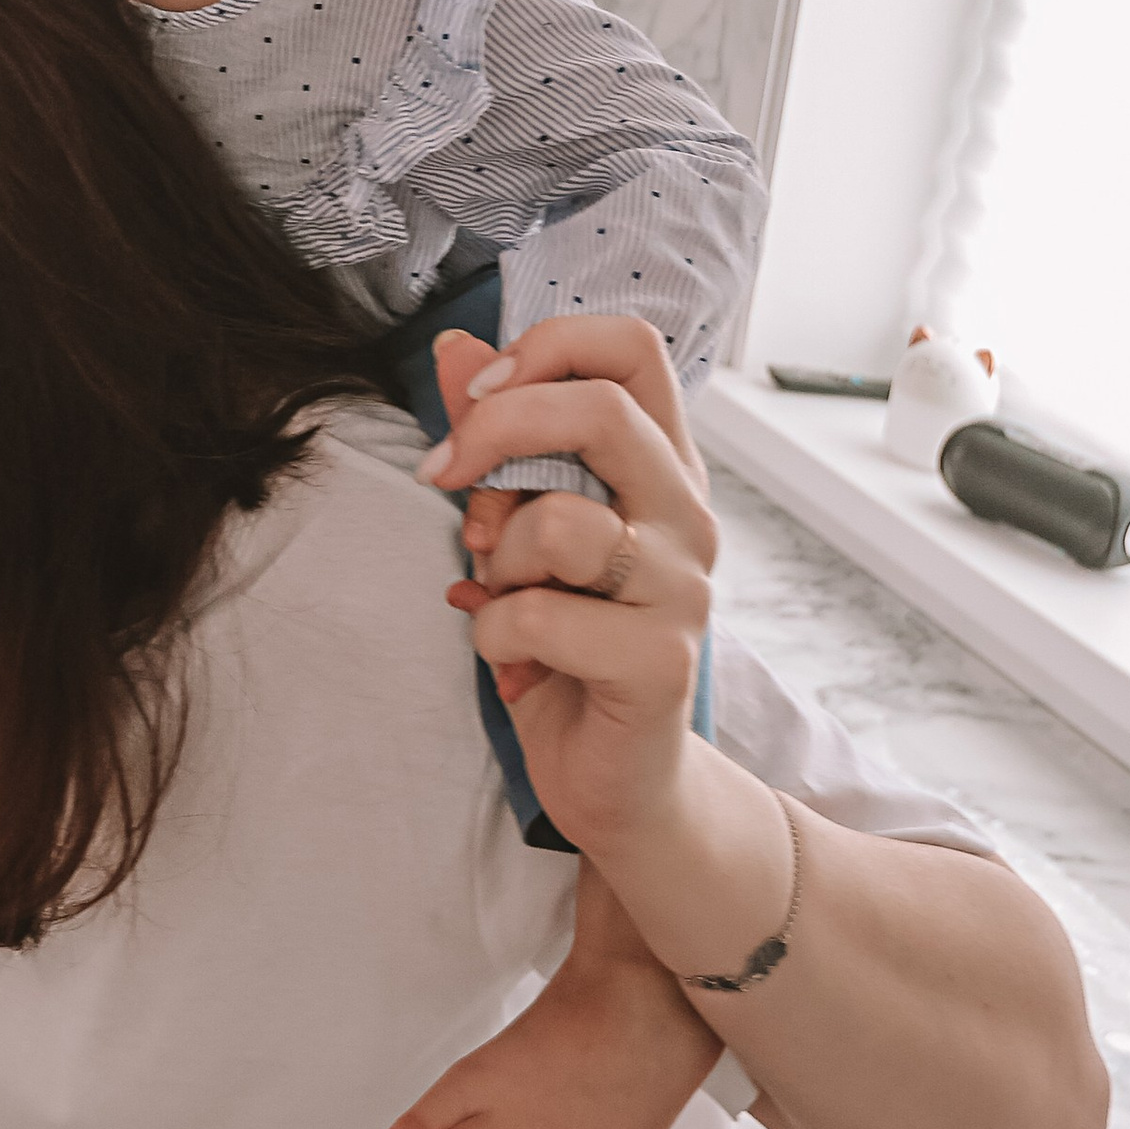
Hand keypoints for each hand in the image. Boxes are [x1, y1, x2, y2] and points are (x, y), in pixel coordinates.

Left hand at [417, 316, 717, 858]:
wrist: (622, 781)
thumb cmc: (566, 645)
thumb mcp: (519, 528)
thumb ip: (497, 439)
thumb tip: (452, 347)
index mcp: (659, 466)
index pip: (632, 348)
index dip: (548, 347)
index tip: (479, 396)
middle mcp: (685, 514)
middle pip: (601, 409)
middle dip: (496, 431)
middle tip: (444, 477)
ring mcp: (681, 588)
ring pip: (558, 522)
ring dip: (498, 558)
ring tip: (505, 596)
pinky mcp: (662, 661)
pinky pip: (540, 616)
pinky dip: (495, 635)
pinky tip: (514, 661)